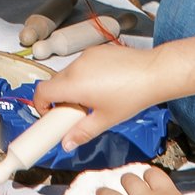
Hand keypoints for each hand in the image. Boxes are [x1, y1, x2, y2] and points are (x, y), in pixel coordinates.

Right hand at [16, 34, 171, 140]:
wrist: (153, 73)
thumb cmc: (131, 96)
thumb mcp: (105, 120)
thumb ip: (82, 132)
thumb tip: (67, 144)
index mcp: (74, 84)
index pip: (42, 91)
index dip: (40, 105)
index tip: (50, 116)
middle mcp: (76, 66)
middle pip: (54, 83)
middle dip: (58, 99)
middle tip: (74, 113)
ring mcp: (86, 56)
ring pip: (68, 73)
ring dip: (72, 87)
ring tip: (92, 100)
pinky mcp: (97, 50)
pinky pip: (81, 64)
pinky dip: (84, 75)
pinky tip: (103, 85)